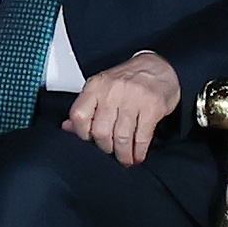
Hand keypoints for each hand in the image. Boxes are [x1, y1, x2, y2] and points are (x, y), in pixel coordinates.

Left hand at [64, 50, 180, 164]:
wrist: (160, 67)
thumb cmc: (130, 79)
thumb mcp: (103, 87)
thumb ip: (87, 107)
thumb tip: (68, 127)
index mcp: (96, 85)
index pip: (79, 115)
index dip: (82, 133)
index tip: (90, 141)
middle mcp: (112, 90)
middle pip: (101, 131)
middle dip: (106, 148)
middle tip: (111, 152)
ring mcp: (133, 98)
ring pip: (122, 137)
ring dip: (123, 154)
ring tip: (126, 159)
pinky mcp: (152, 107)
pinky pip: (142, 137)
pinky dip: (139, 151)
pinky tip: (138, 154)